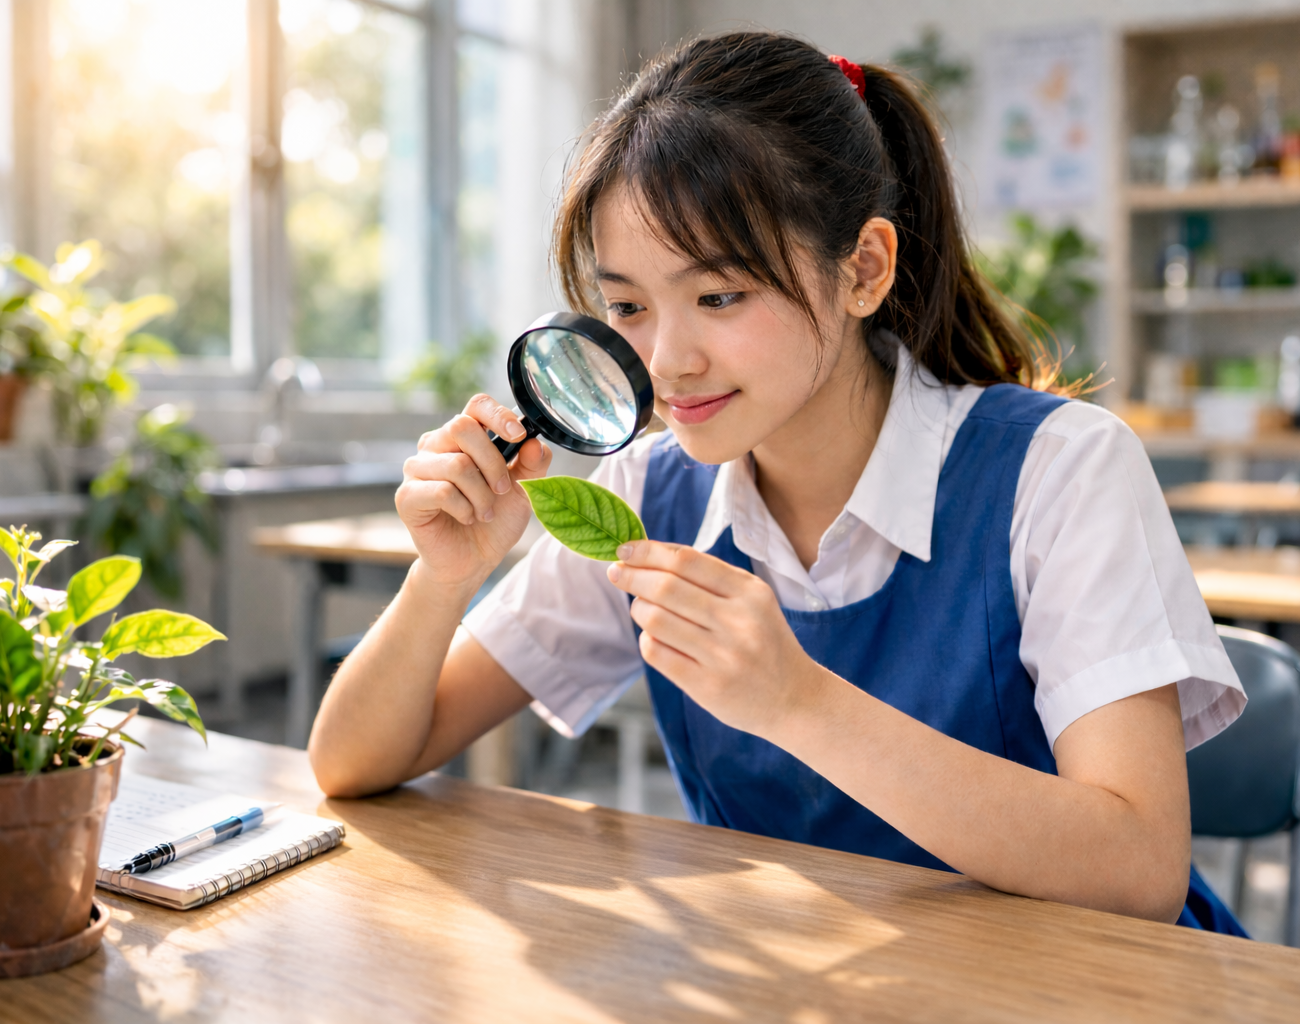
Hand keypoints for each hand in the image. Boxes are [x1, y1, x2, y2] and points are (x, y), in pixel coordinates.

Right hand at [396, 394, 550, 595]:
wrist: (471, 561)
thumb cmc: (494, 520)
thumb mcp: (524, 491)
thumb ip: (532, 465)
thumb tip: (535, 442)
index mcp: (464, 438)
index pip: (476, 406)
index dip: (498, 415)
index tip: (518, 435)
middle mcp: (436, 446)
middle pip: (461, 427)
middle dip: (492, 462)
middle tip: (502, 490)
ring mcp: (417, 470)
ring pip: (456, 464)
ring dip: (481, 495)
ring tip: (485, 513)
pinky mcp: (406, 497)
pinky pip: (441, 491)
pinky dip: (464, 508)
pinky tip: (466, 519)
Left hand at [606, 540, 824, 739]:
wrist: (794, 698)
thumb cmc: (764, 642)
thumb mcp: (753, 601)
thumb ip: (709, 578)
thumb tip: (650, 554)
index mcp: (750, 592)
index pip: (687, 560)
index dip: (649, 551)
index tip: (625, 548)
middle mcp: (738, 621)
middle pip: (667, 587)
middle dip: (632, 576)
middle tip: (615, 572)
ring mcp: (723, 655)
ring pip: (656, 620)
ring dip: (638, 609)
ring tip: (640, 608)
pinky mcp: (707, 685)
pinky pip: (658, 653)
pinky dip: (646, 640)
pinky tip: (653, 637)